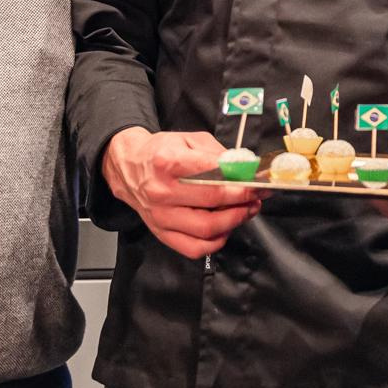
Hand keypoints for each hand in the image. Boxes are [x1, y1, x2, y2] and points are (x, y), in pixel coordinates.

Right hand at [102, 127, 262, 258]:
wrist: (129, 167)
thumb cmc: (162, 152)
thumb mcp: (190, 140)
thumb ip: (218, 154)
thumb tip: (244, 170)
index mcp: (168, 162)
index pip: (212, 175)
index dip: (240, 181)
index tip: (258, 182)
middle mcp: (162, 191)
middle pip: (212, 203)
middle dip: (243, 200)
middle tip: (257, 196)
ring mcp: (160, 216)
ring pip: (205, 229)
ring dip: (234, 221)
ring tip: (246, 210)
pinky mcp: (161, 233)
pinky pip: (193, 248)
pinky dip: (215, 242)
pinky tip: (225, 228)